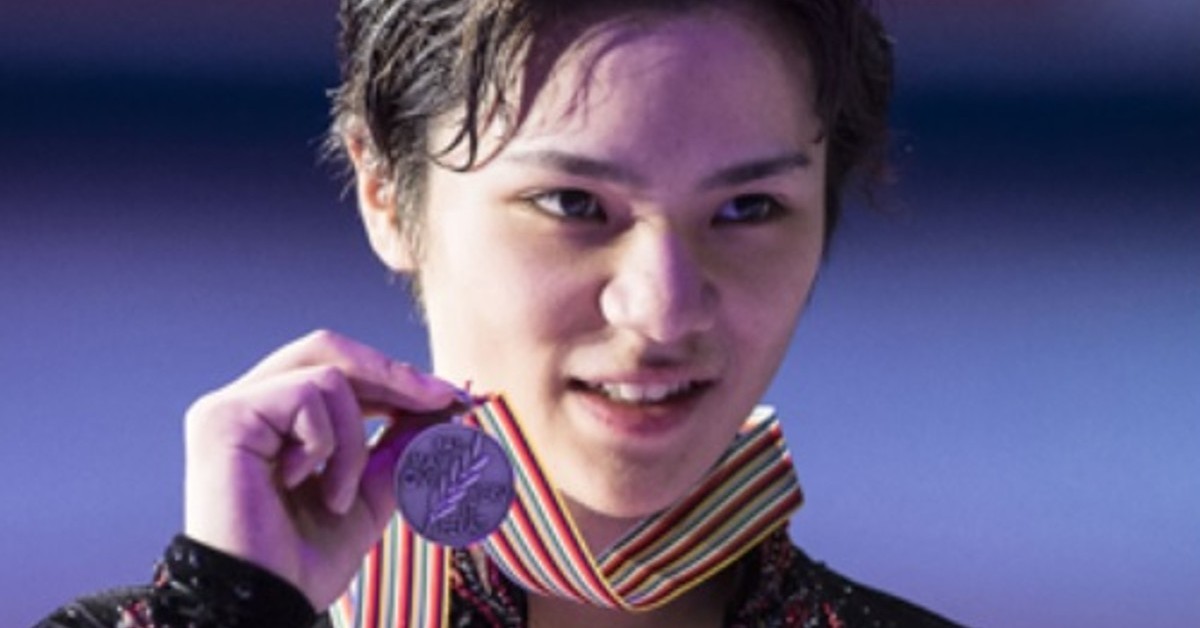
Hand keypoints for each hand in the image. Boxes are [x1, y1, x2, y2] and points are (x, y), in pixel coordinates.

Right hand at [182, 329, 460, 609]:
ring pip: (329, 375)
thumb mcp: (367, 497)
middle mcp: (245, 404)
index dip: (394, 377)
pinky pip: (309, 396)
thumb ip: (396, 451)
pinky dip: (330, 445)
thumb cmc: (300, 564)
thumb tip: (438, 409)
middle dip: (394, 374)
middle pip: (328, 349)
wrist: (262, 606)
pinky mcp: (223, 417)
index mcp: (272, 420)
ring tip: (338, 496)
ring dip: (355, 440)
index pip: (336, 370)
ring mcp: (229, 407)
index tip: (450, 397)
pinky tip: (305, 486)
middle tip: (444, 398)